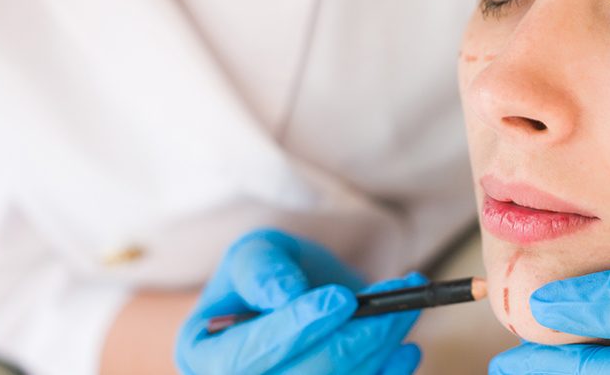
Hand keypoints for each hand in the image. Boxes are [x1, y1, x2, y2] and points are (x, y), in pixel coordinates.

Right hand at [176, 229, 423, 374]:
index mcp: (204, 355)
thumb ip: (262, 269)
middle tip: (393, 301)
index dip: (294, 330)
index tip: (339, 299)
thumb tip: (285, 295)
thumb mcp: (257, 252)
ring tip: (404, 308)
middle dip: (353, 339)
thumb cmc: (273, 272)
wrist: (306, 295)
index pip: (247, 357)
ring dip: (379, 348)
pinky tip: (404, 347)